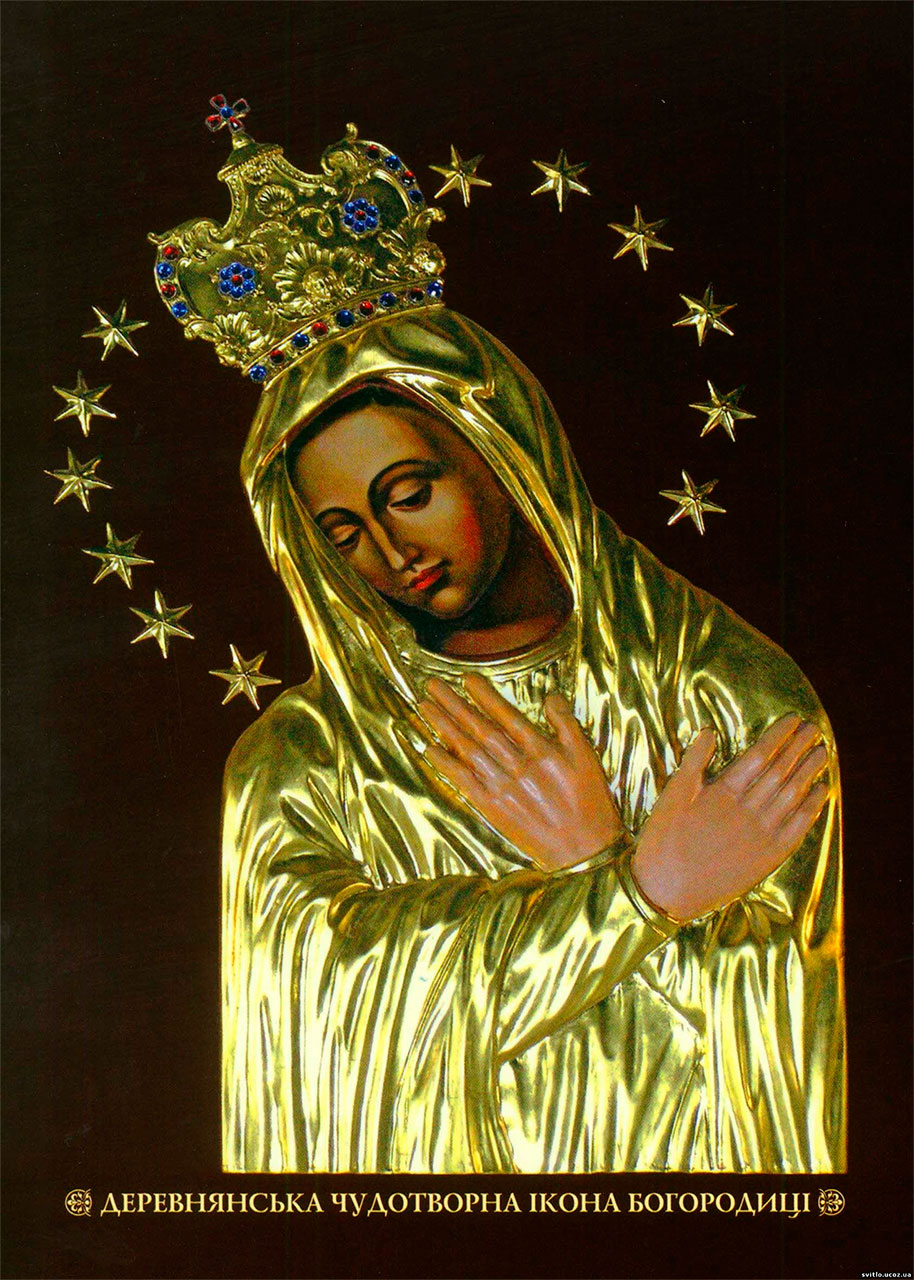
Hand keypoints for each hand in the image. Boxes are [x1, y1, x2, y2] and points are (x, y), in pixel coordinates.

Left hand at [418, 673, 625, 870]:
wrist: (584, 850)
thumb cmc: (590, 802)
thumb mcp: (588, 757)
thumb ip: (567, 724)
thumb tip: (550, 697)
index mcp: (542, 751)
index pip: (507, 716)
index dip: (485, 696)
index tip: (466, 678)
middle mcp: (518, 766)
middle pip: (481, 729)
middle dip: (455, 705)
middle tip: (433, 686)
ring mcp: (503, 788)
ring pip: (469, 751)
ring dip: (445, 728)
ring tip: (426, 707)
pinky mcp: (493, 809)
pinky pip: (465, 783)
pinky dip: (447, 765)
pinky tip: (430, 749)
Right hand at [631, 716, 828, 921]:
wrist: (666, 891)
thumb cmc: (663, 841)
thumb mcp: (671, 797)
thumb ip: (693, 763)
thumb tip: (709, 731)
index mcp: (722, 793)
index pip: (759, 755)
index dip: (779, 736)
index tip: (792, 720)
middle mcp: (747, 811)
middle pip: (781, 771)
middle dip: (799, 747)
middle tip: (812, 729)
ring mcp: (761, 835)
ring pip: (793, 795)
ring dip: (809, 771)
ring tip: (821, 752)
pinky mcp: (768, 857)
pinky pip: (797, 828)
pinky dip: (812, 808)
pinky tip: (821, 792)